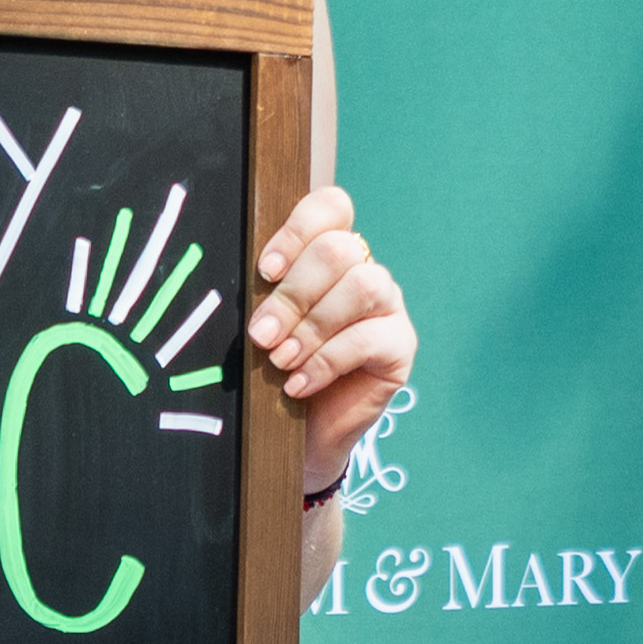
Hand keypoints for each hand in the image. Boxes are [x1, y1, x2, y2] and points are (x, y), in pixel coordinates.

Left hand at [251, 186, 414, 494]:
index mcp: (329, 252)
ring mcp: (388, 305)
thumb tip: (241, 281)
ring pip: (363, 286)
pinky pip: (370, 338)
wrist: (299, 436)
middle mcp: (363, 269)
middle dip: (293, 294)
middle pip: (339, 249)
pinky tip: (299, 385)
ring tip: (280, 361)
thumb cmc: (275, 371)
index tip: (266, 271)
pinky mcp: (401, 345)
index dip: (298, 230)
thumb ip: (263, 295)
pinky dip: (327, 362)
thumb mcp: (264, 325)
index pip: (331, 207)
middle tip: (261, 335)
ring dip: (312, 326)